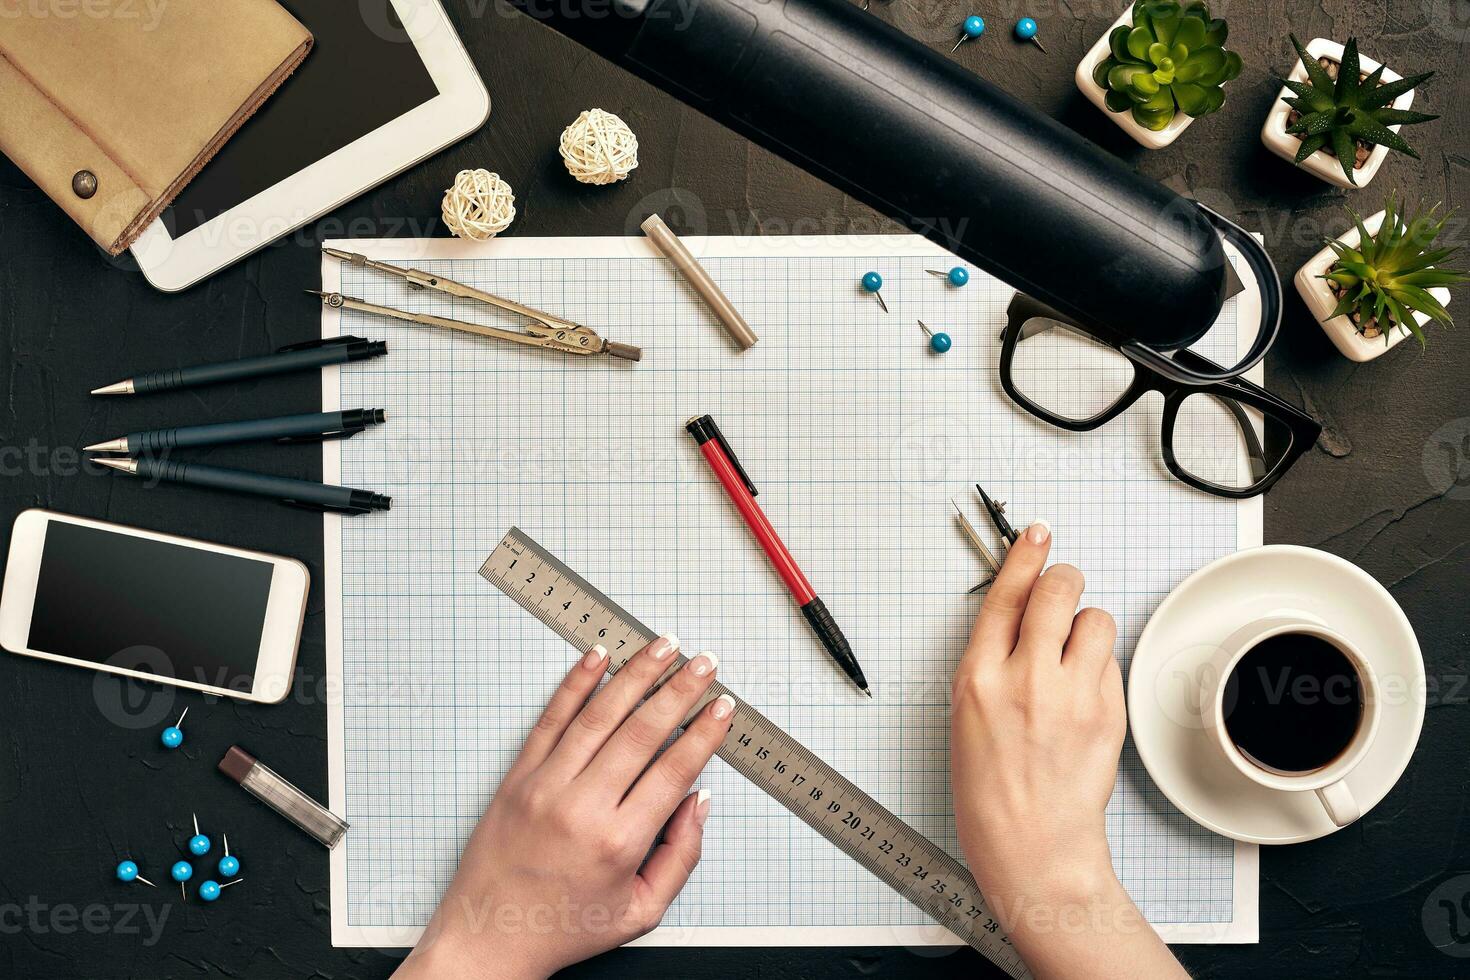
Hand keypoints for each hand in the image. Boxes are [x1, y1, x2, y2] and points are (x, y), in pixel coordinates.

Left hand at [394, 635, 733, 979]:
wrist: (489, 937)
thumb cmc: (564, 927)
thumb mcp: (640, 911)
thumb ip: (680, 856)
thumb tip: (698, 801)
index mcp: (618, 843)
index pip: (674, 770)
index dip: (704, 733)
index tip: (722, 707)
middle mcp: (582, 807)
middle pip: (642, 732)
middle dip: (679, 690)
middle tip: (704, 663)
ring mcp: (545, 786)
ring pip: (599, 715)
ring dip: (635, 674)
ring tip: (661, 646)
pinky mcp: (518, 777)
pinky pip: (551, 719)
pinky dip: (575, 683)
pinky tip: (597, 657)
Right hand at [951, 522, 1185, 978]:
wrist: (1032, 845)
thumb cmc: (991, 792)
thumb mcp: (967, 717)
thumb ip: (991, 663)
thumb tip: (1021, 618)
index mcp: (978, 678)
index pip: (1004, 595)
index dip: (1023, 556)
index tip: (1036, 535)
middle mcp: (1025, 678)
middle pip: (1056, 591)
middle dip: (1064, 579)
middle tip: (1063, 589)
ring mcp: (1071, 694)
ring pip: (1094, 618)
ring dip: (1086, 625)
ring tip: (1074, 654)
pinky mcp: (1107, 712)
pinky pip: (1110, 662)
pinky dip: (1100, 666)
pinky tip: (1084, 694)